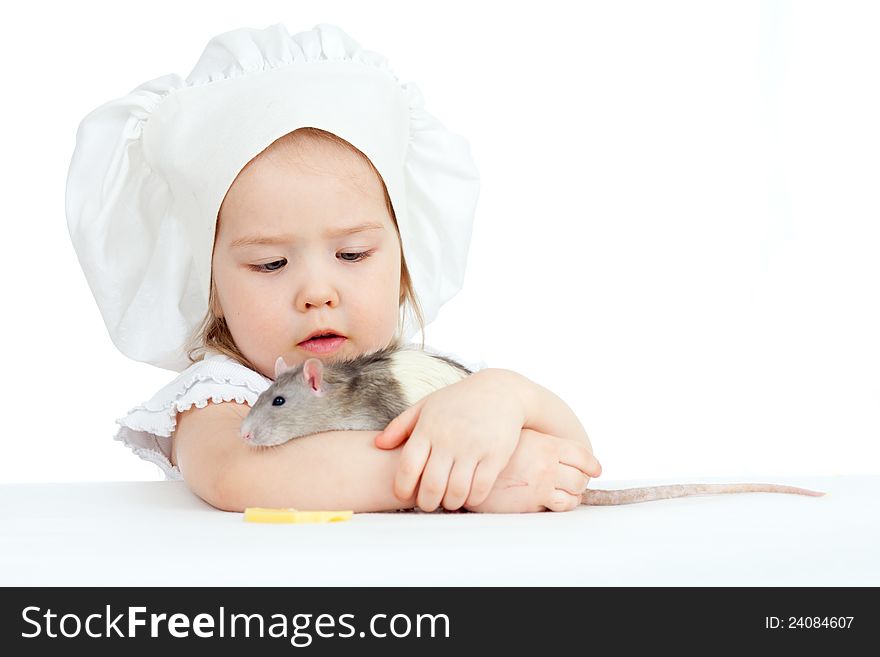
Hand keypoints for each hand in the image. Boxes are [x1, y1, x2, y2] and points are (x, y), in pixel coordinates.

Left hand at [374, 370, 524, 511]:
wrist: (500, 390)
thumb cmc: (458, 401)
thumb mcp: (427, 405)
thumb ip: (400, 425)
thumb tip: (378, 444)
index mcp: (429, 428)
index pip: (408, 466)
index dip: (403, 488)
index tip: (403, 495)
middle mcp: (449, 438)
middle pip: (432, 485)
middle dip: (427, 503)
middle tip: (428, 504)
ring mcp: (474, 447)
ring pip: (457, 491)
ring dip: (450, 503)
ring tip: (448, 501)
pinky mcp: (496, 454)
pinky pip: (481, 488)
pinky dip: (472, 499)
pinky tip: (469, 496)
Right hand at [463, 428, 600, 512]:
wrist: (467, 466)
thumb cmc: (490, 450)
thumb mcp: (517, 438)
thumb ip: (539, 443)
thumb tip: (558, 450)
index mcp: (545, 443)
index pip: (581, 454)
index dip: (591, 464)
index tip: (595, 469)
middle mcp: (547, 462)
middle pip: (581, 477)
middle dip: (580, 482)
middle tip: (573, 484)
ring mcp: (541, 483)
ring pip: (574, 494)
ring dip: (572, 496)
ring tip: (562, 495)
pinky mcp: (532, 502)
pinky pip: (559, 506)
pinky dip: (560, 505)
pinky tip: (549, 502)